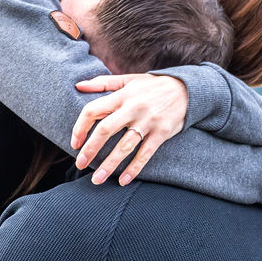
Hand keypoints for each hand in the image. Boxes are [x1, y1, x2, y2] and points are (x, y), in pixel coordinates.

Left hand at [71, 73, 189, 185]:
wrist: (187, 89)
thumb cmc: (152, 86)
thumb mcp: (128, 80)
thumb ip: (102, 83)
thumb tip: (77, 86)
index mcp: (122, 95)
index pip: (93, 110)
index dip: (80, 127)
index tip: (74, 143)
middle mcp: (133, 108)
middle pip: (106, 130)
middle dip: (90, 149)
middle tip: (79, 165)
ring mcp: (148, 122)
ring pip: (124, 146)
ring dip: (109, 165)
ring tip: (96, 180)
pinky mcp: (161, 133)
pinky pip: (145, 154)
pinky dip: (134, 168)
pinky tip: (123, 181)